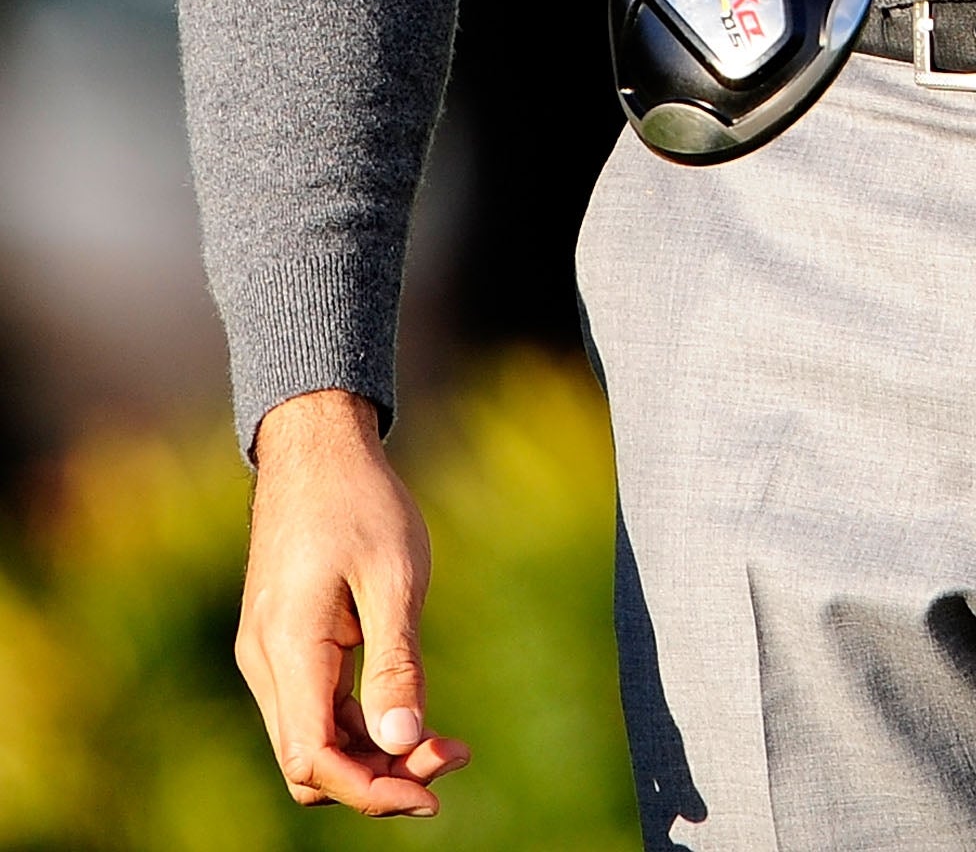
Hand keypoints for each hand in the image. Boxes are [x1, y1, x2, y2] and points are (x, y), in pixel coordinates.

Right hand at [237, 389, 469, 817]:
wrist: (316, 444)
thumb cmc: (360, 499)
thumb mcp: (395, 576)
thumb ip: (396, 662)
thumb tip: (403, 744)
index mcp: (288, 646)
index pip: (313, 759)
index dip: (370, 790)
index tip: (433, 788)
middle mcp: (265, 662)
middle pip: (310, 763)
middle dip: (378, 778)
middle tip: (451, 757)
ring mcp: (269, 655)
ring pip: (313, 741)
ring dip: (372, 754)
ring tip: (444, 741)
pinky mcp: (284, 644)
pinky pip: (316, 708)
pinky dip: (360, 723)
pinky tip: (408, 711)